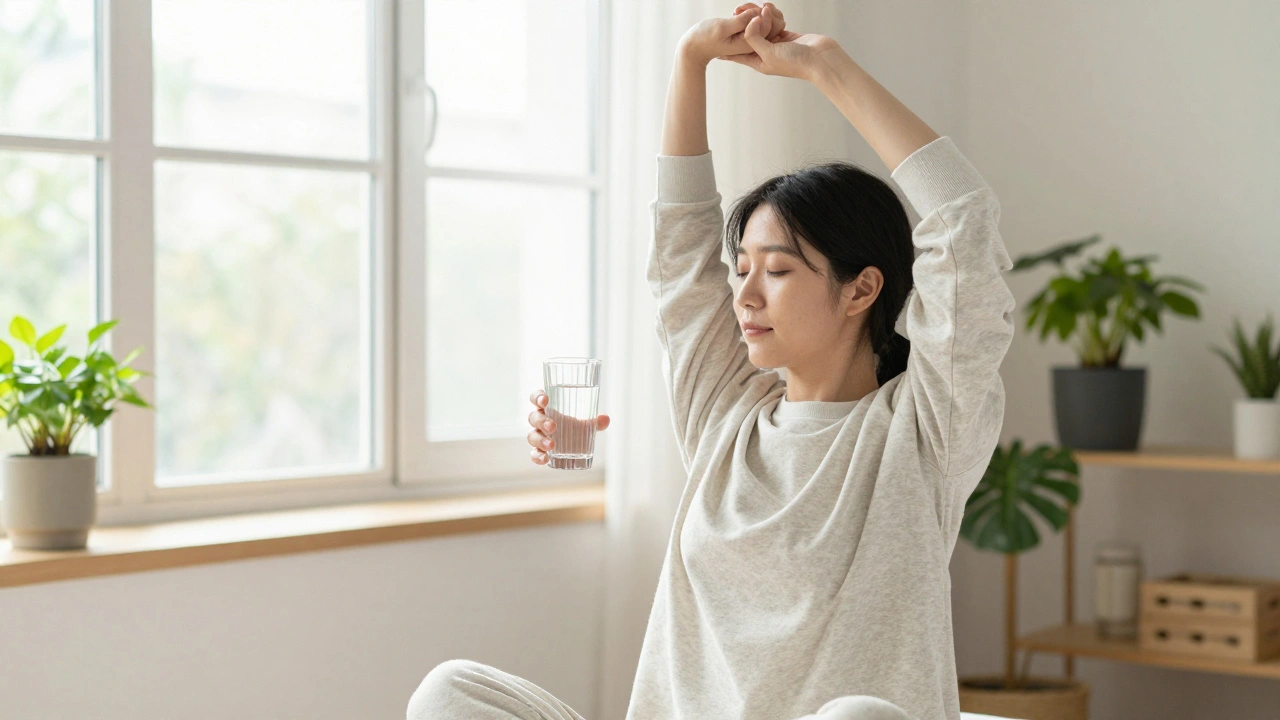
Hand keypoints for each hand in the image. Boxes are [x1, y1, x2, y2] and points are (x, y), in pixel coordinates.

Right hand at [527, 388, 609, 465]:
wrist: (573, 445)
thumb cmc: (575, 427)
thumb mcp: (585, 423)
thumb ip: (594, 421)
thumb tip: (605, 419)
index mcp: (547, 408)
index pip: (536, 398)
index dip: (537, 397)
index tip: (545, 400)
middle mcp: (539, 421)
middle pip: (533, 417)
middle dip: (542, 421)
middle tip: (553, 426)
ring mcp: (537, 436)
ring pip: (532, 436)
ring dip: (540, 440)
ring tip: (552, 445)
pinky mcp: (538, 451)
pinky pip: (533, 454)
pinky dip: (537, 457)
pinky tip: (545, 459)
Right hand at [678, 5, 767, 66]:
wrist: (695, 46)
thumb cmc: (705, 38)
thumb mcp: (722, 28)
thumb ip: (741, 22)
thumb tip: (757, 14)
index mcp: (749, 46)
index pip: (769, 28)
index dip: (764, 15)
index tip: (751, 8)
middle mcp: (753, 45)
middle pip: (772, 25)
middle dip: (762, 11)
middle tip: (744, 7)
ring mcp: (750, 40)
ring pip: (766, 21)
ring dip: (756, 10)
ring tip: (740, 9)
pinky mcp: (746, 34)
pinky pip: (757, 21)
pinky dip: (751, 13)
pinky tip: (740, 11)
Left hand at [721, 2, 842, 81]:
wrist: (820, 60)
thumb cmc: (795, 62)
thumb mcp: (768, 52)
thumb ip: (754, 38)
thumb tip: (748, 24)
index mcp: (759, 62)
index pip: (738, 55)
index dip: (726, 49)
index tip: (713, 46)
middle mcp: (766, 53)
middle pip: (749, 37)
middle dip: (744, 24)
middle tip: (736, 10)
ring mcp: (777, 44)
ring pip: (762, 27)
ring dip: (761, 16)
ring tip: (760, 6)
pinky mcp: (788, 35)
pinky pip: (775, 23)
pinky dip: (772, 15)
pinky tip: (769, 7)